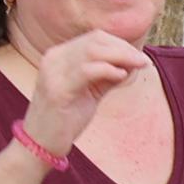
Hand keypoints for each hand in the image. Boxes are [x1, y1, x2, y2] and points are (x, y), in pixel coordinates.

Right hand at [16, 28, 147, 156]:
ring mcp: (53, 73)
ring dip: (121, 57)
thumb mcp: (89, 92)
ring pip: (93, 52)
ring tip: (138, 66)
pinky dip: (109, 70)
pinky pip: (87, 71)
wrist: (39, 145)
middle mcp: (53, 59)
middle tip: (143, 61)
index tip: (138, 57)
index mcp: (58, 56)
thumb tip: (132, 63)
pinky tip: (122, 77)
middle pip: (95, 41)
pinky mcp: (58, 90)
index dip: (120, 44)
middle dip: (124, 49)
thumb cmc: (65, 119)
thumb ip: (106, 76)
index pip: (94, 38)